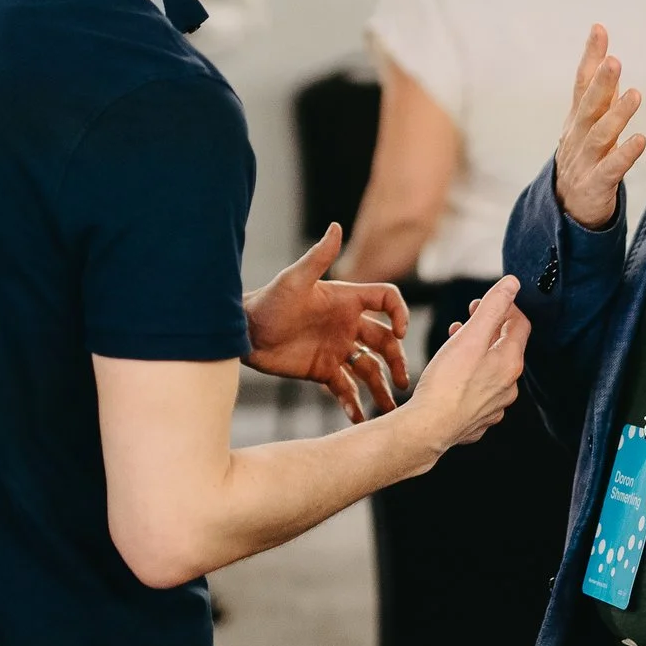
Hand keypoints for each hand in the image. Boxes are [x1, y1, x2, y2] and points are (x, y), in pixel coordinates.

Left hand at [242, 223, 410, 421]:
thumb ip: (318, 257)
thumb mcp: (294, 279)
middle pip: (385, 341)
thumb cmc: (267, 300)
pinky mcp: (323, 371)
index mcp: (347, 300)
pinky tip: (360, 418)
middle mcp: (347, 325)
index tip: (400, 333)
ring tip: (390, 408)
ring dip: (382, 387)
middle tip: (403, 382)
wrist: (242, 332)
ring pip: (369, 368)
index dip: (400, 314)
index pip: (386, 301)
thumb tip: (336, 226)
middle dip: (397, 360)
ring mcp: (337, 349)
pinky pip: (345, 389)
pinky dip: (354, 403)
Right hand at [411, 276, 530, 452]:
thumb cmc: (446, 383)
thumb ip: (493, 307)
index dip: (505, 307)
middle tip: (467, 319)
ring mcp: (494, 407)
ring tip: (455, 342)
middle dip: (488, 329)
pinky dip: (470, 377)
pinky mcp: (477, 420)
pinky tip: (453, 375)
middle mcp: (509, 387)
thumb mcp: (470, 336)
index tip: (485, 302)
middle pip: (506, 348)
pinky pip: (480, 393)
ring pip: (491, 371)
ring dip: (477, 352)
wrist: (428, 429)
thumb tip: (513, 284)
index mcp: (510, 363)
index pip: (520, 325)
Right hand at [554, 24, 645, 229]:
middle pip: (588, 106)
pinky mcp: (596, 185)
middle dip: (600, 82)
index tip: (599, 29)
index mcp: (577, 119)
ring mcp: (584, 161)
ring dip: (617, 115)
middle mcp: (578, 136)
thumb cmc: (585, 159)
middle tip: (614, 60)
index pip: (581, 83)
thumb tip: (607, 58)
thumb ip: (600, 94)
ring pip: (600, 135)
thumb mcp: (590, 124)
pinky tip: (640, 140)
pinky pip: (611, 169)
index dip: (590, 56)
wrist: (568, 210)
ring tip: (635, 94)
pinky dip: (624, 154)